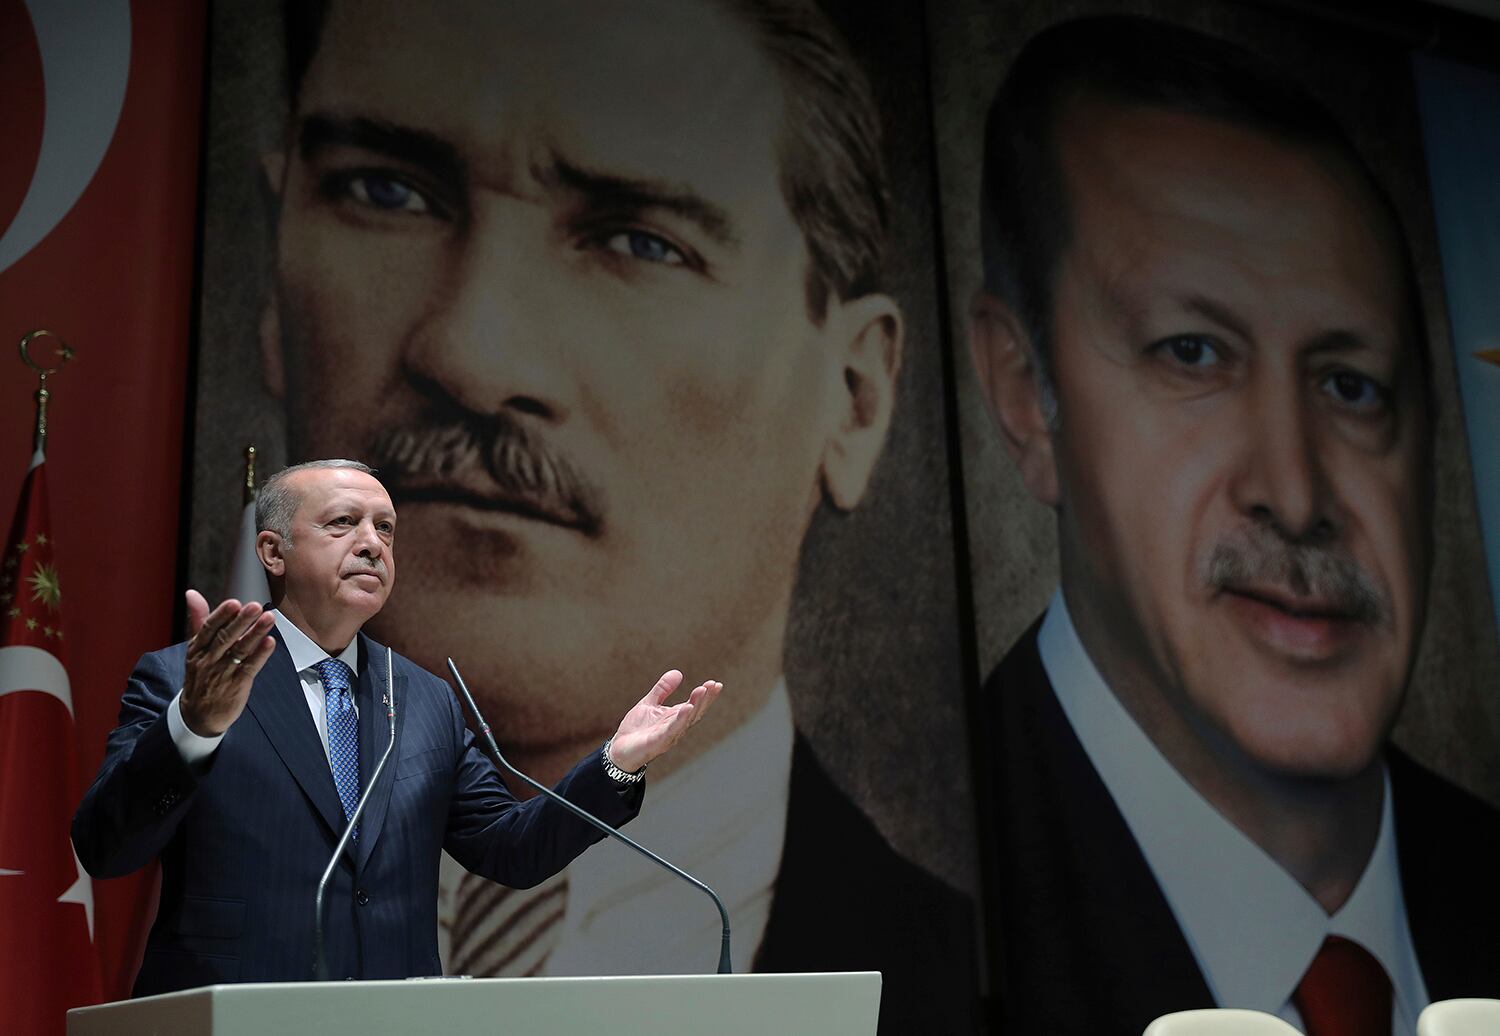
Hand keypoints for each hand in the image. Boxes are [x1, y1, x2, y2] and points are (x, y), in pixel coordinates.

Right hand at [178, 589, 276, 736]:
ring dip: (256, 634)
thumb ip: (199, 620)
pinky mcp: (237, 685)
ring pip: (240, 651)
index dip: (222, 616)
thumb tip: (192, 594)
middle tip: (255, 606)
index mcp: (197, 649)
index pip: (208, 629)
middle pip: (225, 638)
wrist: (198, 715)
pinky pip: (250, 667)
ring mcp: (223, 673)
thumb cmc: (201, 675)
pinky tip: (270, 642)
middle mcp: (209, 660)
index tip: (234, 603)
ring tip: (269, 618)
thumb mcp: (195, 649)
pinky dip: (260, 655)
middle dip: (241, 622)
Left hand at [606, 670, 721, 773]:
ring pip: (686, 721)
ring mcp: (668, 735)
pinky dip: (680, 720)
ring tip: (702, 691)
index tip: (715, 684)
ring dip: (695, 706)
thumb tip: (678, 673)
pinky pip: (671, 730)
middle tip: (713, 685)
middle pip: (695, 713)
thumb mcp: (649, 703)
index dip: (706, 696)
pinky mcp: (657, 742)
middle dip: (705, 699)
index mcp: (675, 718)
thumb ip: (662, 690)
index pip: (694, 705)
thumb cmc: (636, 729)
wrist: (619, 749)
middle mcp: (675, 727)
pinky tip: (686, 708)